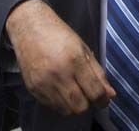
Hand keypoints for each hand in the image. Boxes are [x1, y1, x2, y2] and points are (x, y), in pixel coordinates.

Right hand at [6, 0, 114, 115]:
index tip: (104, 99)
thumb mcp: (83, 48)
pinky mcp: (32, 89)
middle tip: (87, 93)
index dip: (103, 100)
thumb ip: (98, 73)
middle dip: (88, 103)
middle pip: (80, 107)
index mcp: (75, 60)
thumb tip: (110, 94)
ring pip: (66, 110)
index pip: (95, 92)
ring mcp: (44, 83)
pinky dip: (59, 102)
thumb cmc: (59, 34)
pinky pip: (51, 106)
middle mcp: (59, 74)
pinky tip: (59, 89)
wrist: (29, 27)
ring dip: (73, 105)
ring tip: (73, 90)